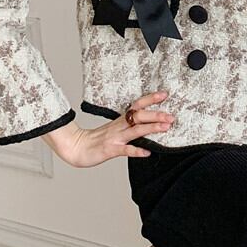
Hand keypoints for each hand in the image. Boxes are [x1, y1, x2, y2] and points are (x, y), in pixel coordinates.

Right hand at [44, 90, 174, 166]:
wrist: (75, 148)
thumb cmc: (96, 139)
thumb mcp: (114, 128)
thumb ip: (128, 125)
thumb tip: (146, 122)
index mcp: (120, 120)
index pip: (137, 105)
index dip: (150, 99)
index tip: (164, 94)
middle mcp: (118, 126)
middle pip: (138, 116)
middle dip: (156, 115)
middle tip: (171, 115)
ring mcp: (115, 138)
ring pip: (135, 130)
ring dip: (151, 128)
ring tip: (165, 127)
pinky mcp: (110, 150)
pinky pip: (125, 150)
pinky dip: (137, 151)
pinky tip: (147, 152)